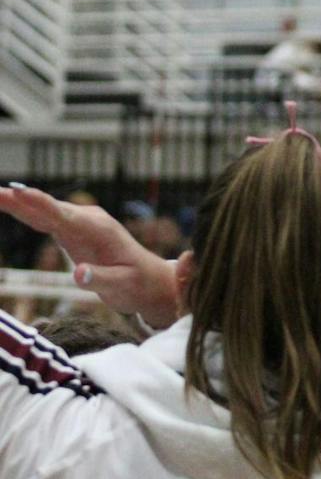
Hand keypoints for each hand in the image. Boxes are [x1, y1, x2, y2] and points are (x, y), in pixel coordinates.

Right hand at [0, 184, 177, 324]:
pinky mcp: (73, 230)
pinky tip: (9, 204)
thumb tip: (78, 273)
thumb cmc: (137, 284)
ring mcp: (80, 223)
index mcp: (99, 231)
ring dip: (18, 202)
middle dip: (19, 199)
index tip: (18, 192)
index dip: (39, 203)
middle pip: (48, 208)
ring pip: (44, 211)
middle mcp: (88, 221)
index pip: (63, 215)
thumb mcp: (122, 286)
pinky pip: (46, 218)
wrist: (150, 280)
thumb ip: (100, 280)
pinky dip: (26, 211)